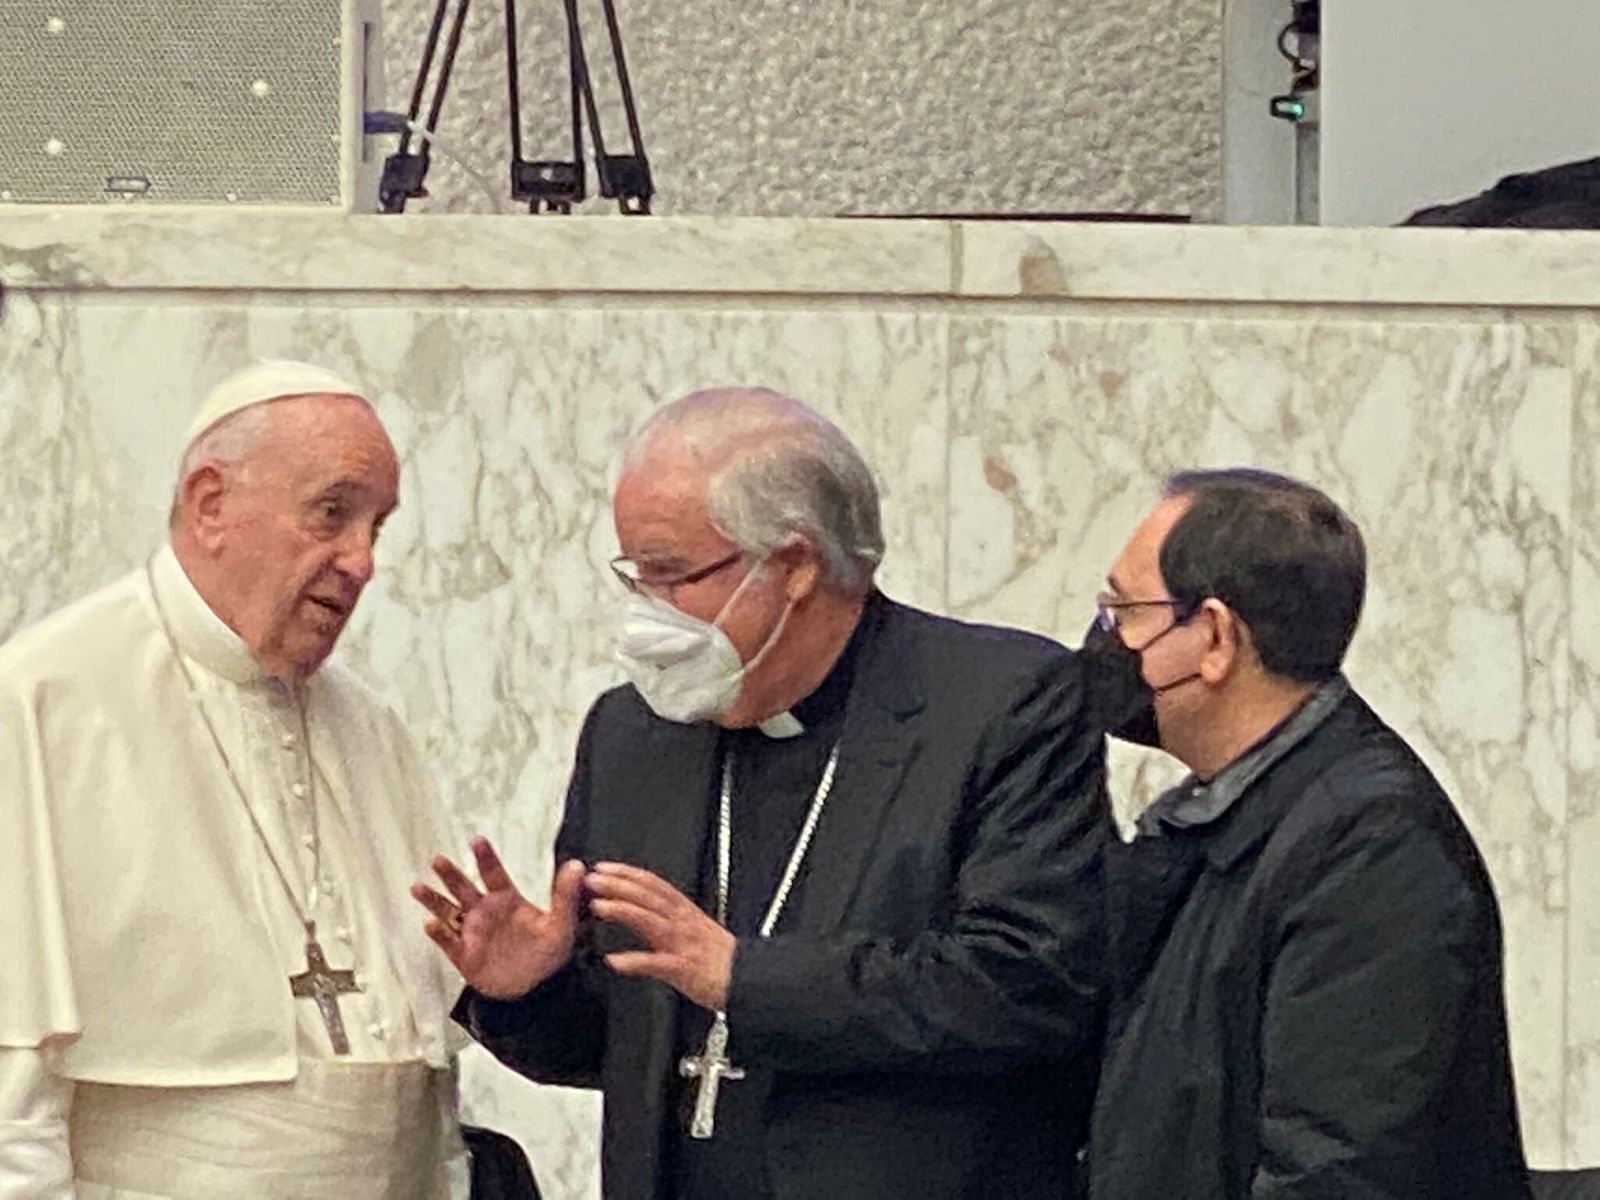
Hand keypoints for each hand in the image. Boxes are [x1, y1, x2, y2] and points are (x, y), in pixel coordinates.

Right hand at [412, 837, 584, 999]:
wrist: (536, 988)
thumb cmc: (548, 952)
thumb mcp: (560, 923)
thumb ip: (565, 895)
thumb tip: (577, 865)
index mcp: (506, 900)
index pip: (493, 874)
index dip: (485, 857)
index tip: (476, 840)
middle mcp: (485, 912)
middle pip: (463, 888)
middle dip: (450, 875)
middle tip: (438, 860)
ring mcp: (472, 932)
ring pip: (448, 911)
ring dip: (433, 900)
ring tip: (418, 887)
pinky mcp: (464, 955)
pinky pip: (447, 941)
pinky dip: (438, 932)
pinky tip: (430, 923)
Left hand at [585, 862, 735, 1010]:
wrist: (749, 980)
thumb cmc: (722, 960)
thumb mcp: (698, 928)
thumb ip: (673, 916)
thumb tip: (648, 908)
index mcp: (684, 912)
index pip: (653, 884)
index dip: (627, 873)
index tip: (604, 867)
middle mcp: (682, 922)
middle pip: (647, 896)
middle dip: (618, 885)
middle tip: (591, 878)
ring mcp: (682, 944)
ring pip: (649, 921)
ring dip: (622, 910)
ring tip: (598, 906)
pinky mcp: (683, 968)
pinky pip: (656, 964)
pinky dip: (634, 961)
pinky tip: (614, 961)